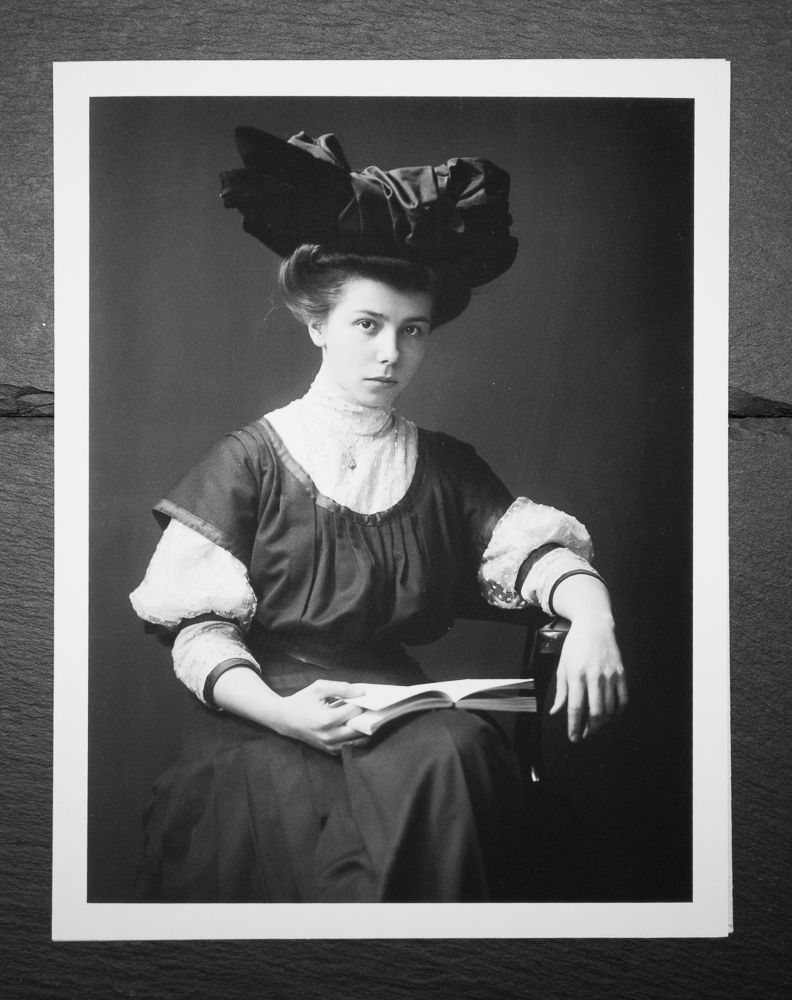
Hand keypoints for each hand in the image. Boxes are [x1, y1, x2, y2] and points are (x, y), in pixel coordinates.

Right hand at [273, 680, 370, 754]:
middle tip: (370, 707)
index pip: (355, 712)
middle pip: (361, 728)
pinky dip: (357, 737)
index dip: (361, 702)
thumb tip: (362, 692)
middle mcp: (330, 736)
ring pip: (359, 740)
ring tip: (365, 716)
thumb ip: (342, 688)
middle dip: (367, 717)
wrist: (285, 719)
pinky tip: (355, 725)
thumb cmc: (302, 701)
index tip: (364, 696)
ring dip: (364, 728)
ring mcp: (330, 746)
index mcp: (327, 720)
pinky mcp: (331, 751)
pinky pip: (351, 746)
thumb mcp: (319, 688)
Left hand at [550, 613, 627, 741]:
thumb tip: (555, 712)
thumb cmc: (575, 645)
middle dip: (590, 729)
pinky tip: (610, 715)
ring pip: (609, 709)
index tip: (573, 738)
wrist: (595, 625)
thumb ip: (561, 691)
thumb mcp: (563, 666)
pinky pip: (623, 699)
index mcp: (576, 674)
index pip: (575, 707)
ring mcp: (610, 675)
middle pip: (595, 712)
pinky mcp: (621, 673)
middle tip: (585, 736)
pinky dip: (618, 712)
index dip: (574, 726)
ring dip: (602, 723)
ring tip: (595, 728)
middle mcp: (594, 676)